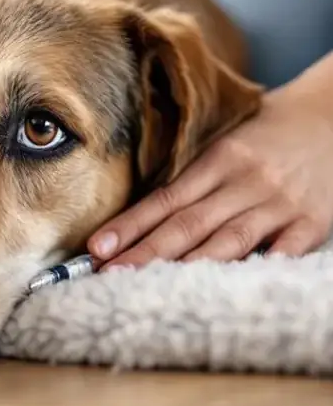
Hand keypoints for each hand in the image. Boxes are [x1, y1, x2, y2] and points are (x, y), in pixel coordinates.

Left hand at [88, 71, 332, 267]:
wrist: (331, 118)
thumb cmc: (266, 136)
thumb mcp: (226, 146)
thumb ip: (192, 178)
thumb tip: (141, 216)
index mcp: (218, 160)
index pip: (164, 199)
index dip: (129, 225)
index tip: (97, 248)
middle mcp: (245, 182)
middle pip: (187, 224)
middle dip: (145, 253)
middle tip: (109, 275)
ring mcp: (280, 203)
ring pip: (228, 241)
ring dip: (187, 267)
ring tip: (151, 287)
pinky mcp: (313, 221)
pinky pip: (285, 249)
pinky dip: (259, 267)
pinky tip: (229, 287)